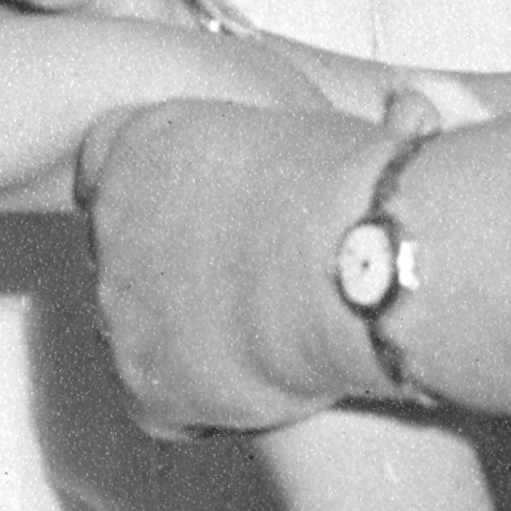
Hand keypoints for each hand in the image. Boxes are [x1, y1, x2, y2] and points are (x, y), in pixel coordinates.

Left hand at [74, 101, 396, 436]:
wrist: (363, 263)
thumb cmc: (358, 183)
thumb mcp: (324, 128)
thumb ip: (308, 134)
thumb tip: (406, 108)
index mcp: (141, 139)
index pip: (104, 160)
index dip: (151, 188)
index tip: (195, 207)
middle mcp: (110, 216)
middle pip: (118, 247)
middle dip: (167, 264)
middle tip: (239, 280)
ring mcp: (119, 302)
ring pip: (134, 326)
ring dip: (183, 333)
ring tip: (260, 337)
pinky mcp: (143, 379)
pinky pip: (154, 400)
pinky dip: (196, 402)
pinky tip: (252, 385)